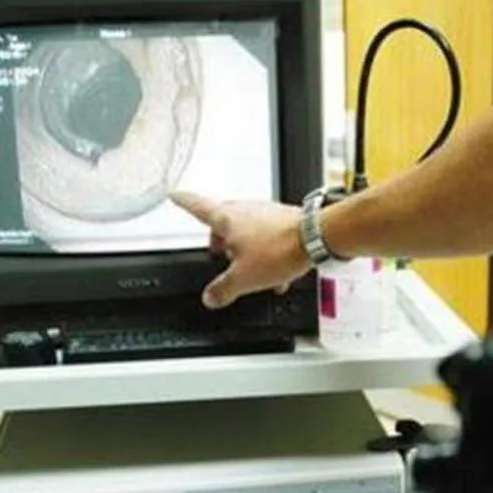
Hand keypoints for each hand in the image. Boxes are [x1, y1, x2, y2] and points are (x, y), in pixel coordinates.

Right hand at [169, 191, 310, 308]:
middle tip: (219, 255)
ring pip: (247, 230)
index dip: (183, 201)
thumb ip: (223, 289)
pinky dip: (266, 252)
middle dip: (220, 241)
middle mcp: (244, 210)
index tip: (175, 195)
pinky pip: (267, 235)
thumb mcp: (244, 279)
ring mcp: (265, 212)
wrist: (316, 238)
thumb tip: (211, 297)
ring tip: (253, 271)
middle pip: (222, 223)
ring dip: (246, 249)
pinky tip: (275, 272)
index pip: (197, 207)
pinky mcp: (283, 218)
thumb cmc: (279, 249)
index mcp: (226, 219)